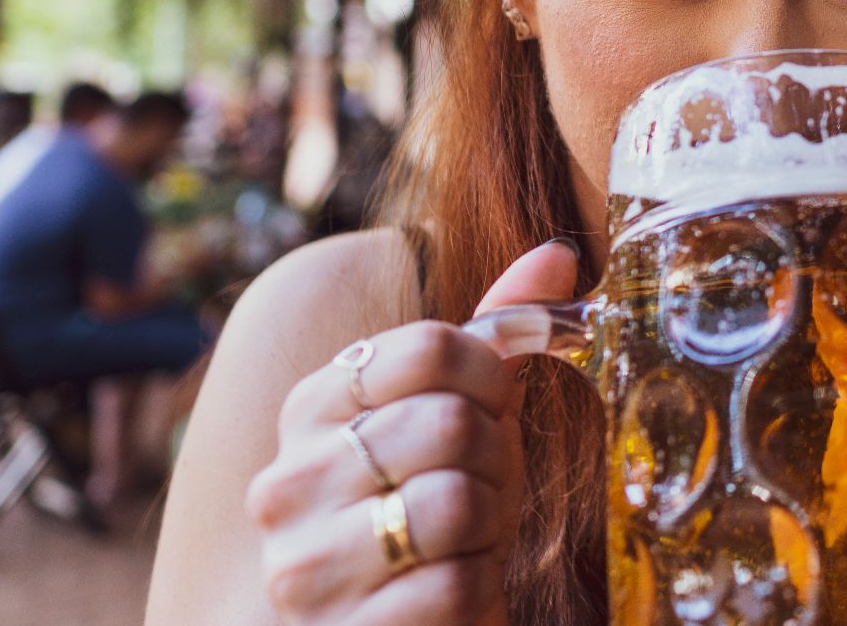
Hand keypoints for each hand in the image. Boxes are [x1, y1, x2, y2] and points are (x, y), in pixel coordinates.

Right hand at [247, 239, 579, 625]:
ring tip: (464, 544)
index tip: (489, 411)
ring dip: (488, 530)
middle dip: (494, 462)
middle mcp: (287, 482)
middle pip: (449, 422)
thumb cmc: (423, 510)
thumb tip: (558, 254)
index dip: (491, 379)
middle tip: (481, 490)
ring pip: (452, 505)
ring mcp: (303, 566)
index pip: (433, 346)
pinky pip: (455, 588)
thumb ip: (496, 334)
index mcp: (312, 408)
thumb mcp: (461, 414)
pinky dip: (479, 591)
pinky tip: (454, 593)